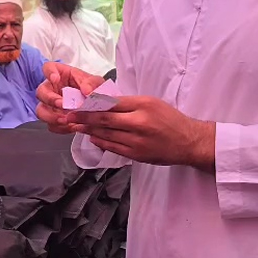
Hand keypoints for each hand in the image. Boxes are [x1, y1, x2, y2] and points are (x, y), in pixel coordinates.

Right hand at [35, 62, 104, 133]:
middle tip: (62, 104)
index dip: (49, 73)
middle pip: (41, 92)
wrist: (98, 107)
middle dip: (50, 99)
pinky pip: (51, 125)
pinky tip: (72, 126)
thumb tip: (87, 91)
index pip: (48, 68)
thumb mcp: (96, 82)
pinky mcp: (54, 119)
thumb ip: (92, 83)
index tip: (55, 78)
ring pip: (41, 111)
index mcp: (60, 75)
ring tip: (66, 120)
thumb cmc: (92, 89)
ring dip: (52, 116)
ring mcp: (50, 105)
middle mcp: (51, 89)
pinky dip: (60, 128)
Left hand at [66, 96, 215, 169]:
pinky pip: (113, 148)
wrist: (188, 141)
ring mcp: (137, 140)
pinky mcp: (137, 154)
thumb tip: (102, 103)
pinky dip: (100, 142)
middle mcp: (139, 122)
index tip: (78, 103)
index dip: (92, 104)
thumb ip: (128, 104)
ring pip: (106, 134)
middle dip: (83, 117)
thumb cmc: (169, 119)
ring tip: (75, 126)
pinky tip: (92, 138)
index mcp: (143, 105)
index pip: (111, 103)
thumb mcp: (151, 103)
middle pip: (105, 119)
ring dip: (88, 131)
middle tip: (68, 115)